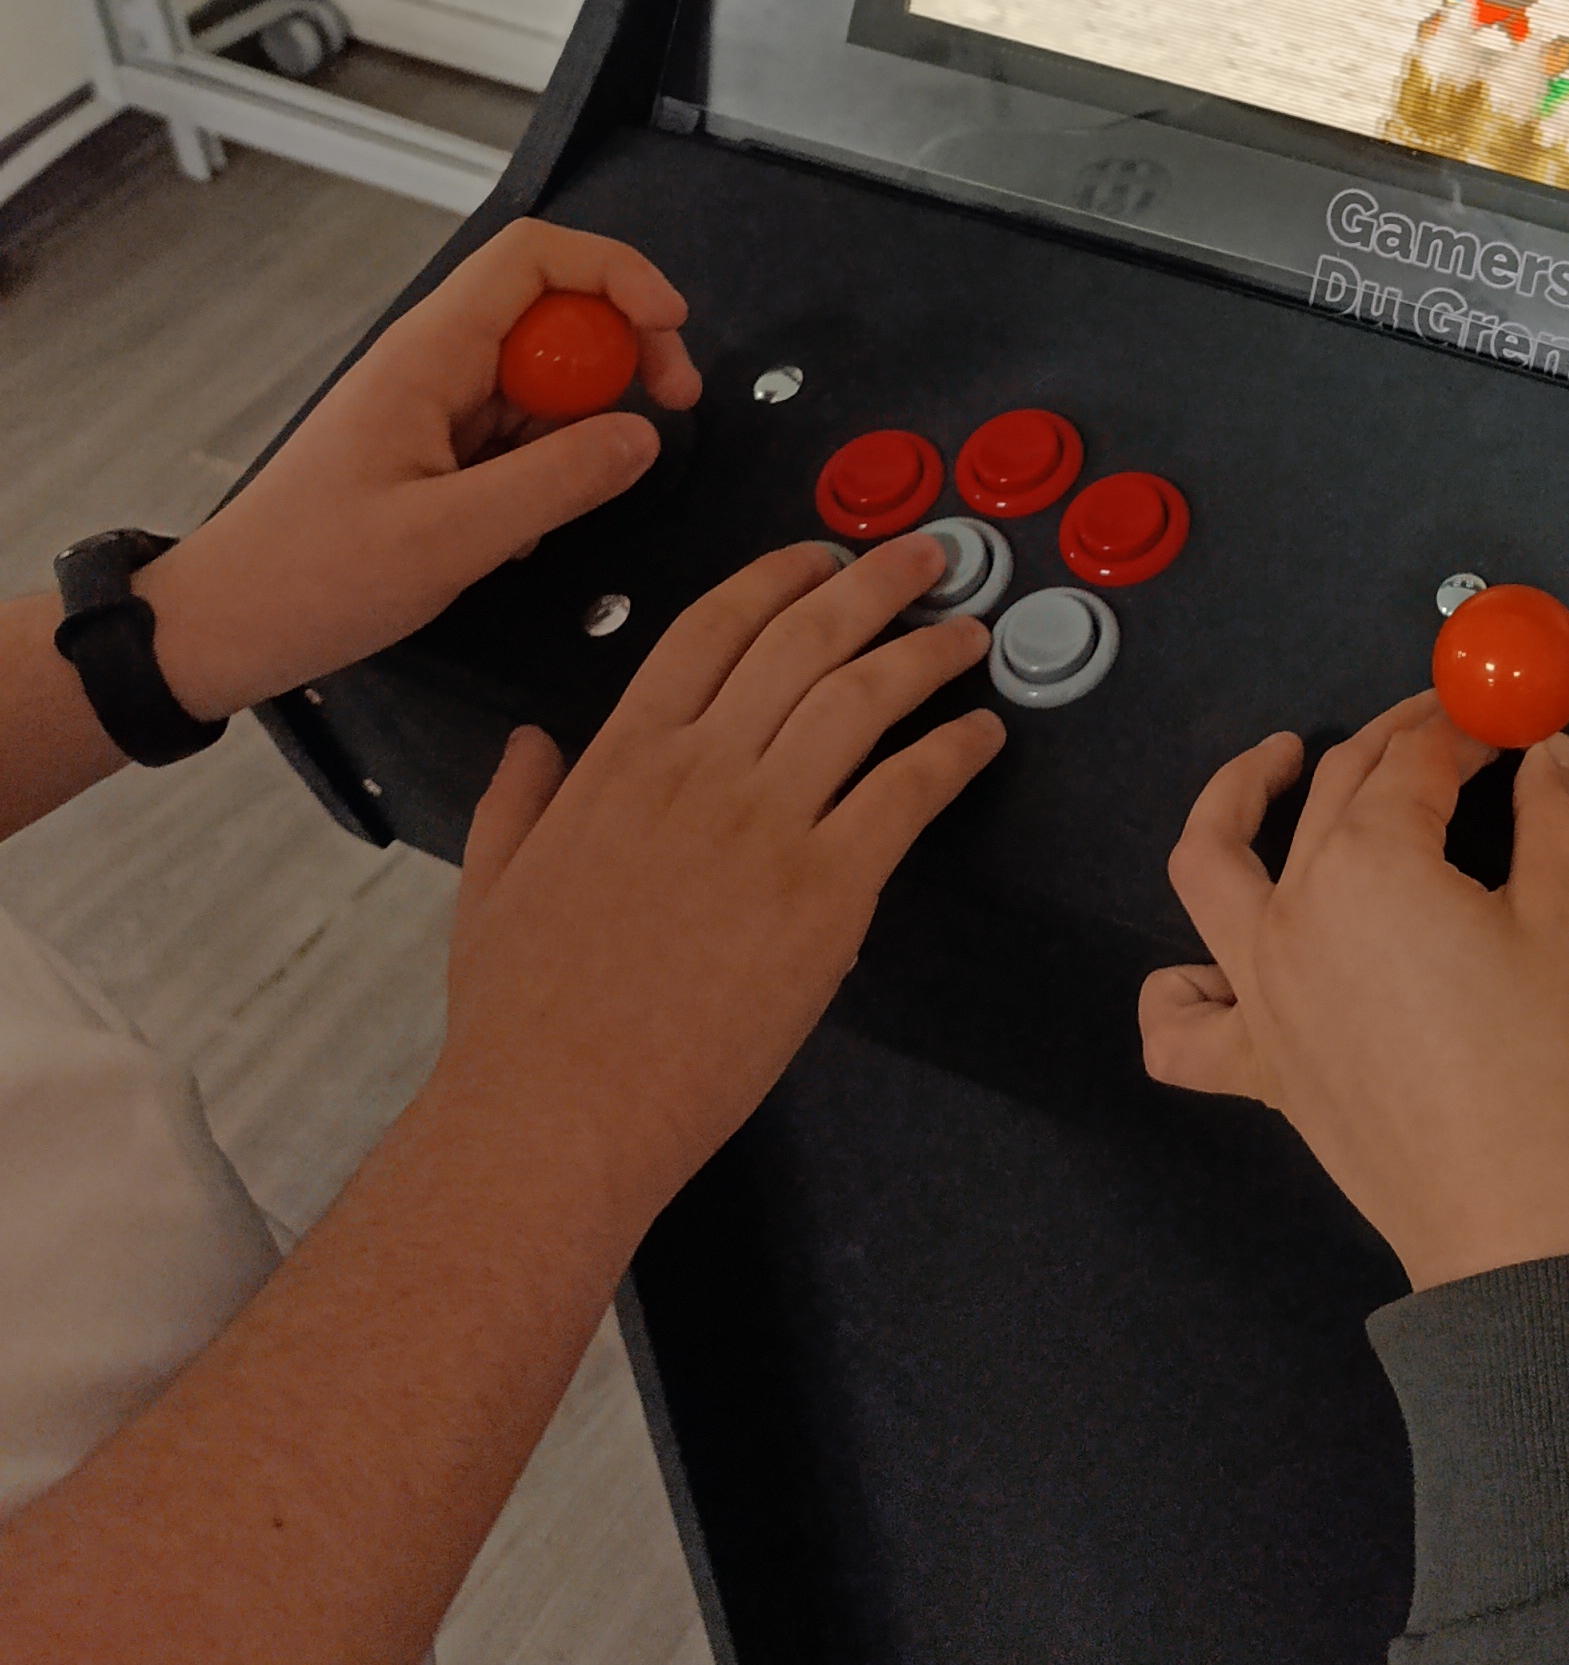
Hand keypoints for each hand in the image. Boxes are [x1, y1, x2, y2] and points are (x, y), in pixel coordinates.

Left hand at [142, 223, 700, 721]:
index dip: (617, 273)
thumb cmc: (314, 579)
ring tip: (575, 501)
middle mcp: (435, 364)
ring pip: (542, 379)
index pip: (536, 256)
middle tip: (669, 413)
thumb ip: (558, 482)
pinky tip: (524, 531)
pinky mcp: (433, 452)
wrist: (219, 630)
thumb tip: (644, 436)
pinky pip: (518, 434)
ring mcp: (434, 408)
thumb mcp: (449, 540)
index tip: (672, 333)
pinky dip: (546, 469)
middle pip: (554, 313)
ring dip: (583, 424)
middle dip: (622, 352)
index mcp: (429, 354)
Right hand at [438, 533, 1001, 1239]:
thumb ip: (516, 798)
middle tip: (927, 556)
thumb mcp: (492, 884)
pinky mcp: (826, 892)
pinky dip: (951, 753)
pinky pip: (905, 793)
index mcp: (620, 757)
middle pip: (804, 641)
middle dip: (873, 583)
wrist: (561, 1108)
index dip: (776, 578)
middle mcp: (699, 768)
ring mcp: (766, 825)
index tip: (821, 557)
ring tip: (968, 634)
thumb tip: (532, 738)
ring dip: (926, 654)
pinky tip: (982, 736)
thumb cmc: (520, 1013)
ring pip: (863, 699)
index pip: (711, 628)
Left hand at [1142, 693, 1568, 1289]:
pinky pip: (1180, 1023)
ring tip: (1275, 765)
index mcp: (1370, 863)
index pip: (1418, 761)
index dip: (1467, 729)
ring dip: (1233, 798)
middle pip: (1335, 790)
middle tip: (1444, 730)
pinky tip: (1216, 967)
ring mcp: (1258, 987)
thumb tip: (1547, 752)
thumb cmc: (1536, 1060)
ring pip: (1207, 868)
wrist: (1501, 1208)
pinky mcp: (1252, 1062)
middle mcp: (1293, 909)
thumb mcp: (1564, 921)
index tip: (1506, 722)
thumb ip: (1553, 818)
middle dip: (1394, 741)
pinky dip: (1182, 989)